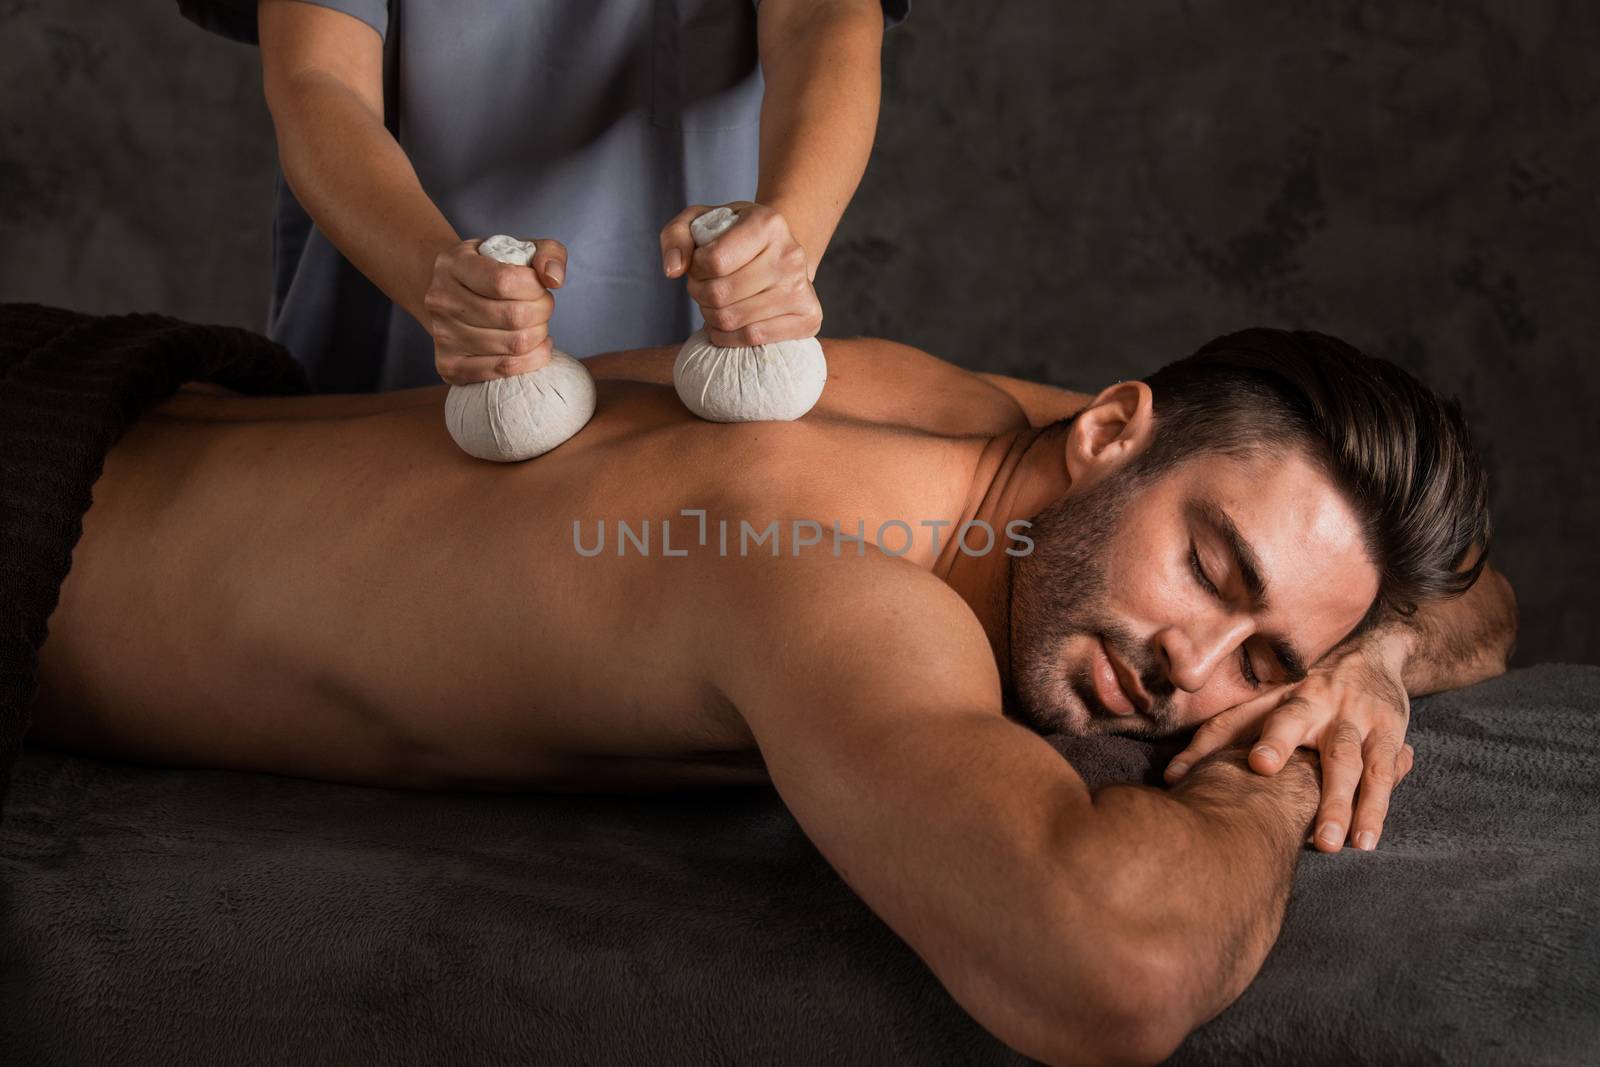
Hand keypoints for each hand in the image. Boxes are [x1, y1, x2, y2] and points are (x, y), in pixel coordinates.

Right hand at [423, 238, 567, 384]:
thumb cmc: (492, 271)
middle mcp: (441, 300)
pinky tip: (535, 347)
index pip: (504, 281)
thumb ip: (548, 253)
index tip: (539, 286)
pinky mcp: (449, 365)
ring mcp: (442, 335)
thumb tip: (554, 278)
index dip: (535, 287)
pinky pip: (503, 369)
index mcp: (453, 265)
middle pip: (514, 316)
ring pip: (514, 345)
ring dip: (539, 335)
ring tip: (535, 325)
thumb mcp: (519, 249)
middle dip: (542, 312)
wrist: (452, 295)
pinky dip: (531, 361)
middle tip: (542, 307)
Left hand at [659, 201, 822, 346]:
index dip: (695, 268)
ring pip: (733, 319)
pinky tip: (726, 324)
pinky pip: (753, 338)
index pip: (714, 260)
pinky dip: (728, 337)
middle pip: (720, 293)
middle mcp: (791, 254)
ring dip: (710, 316)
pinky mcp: (809, 317)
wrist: (777, 254)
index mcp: (768, 223)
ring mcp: (802, 288)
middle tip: (704, 287)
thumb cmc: (734, 239)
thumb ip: (676, 236)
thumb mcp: (700, 223)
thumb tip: (673, 270)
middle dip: (700, 294)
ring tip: (715, 303)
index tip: (700, 264)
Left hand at [1163, 640, 1416, 852]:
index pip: (1231, 719)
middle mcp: (1310, 700)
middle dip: (1276, 742)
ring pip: (1344, 759)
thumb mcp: (1266, 702)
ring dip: (1336, 801)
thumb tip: (1171, 777)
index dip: (1206, 742)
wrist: (1374, 653)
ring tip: (1326, 844)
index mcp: (1273, 695)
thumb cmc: (1305, 692)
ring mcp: (1352, 716)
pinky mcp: (1387, 733)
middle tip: (1260, 768)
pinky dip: (1374, 808)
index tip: (1180, 773)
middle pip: (1290, 720)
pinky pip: (1381, 774)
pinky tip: (1364, 840)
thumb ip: (1224, 735)